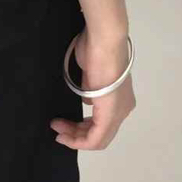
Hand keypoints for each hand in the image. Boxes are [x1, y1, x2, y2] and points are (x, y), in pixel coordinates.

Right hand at [50, 26, 135, 150]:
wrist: (104, 40)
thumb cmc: (95, 49)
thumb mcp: (91, 73)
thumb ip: (90, 90)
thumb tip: (88, 99)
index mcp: (121, 98)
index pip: (103, 124)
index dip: (82, 129)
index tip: (62, 124)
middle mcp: (124, 109)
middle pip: (101, 134)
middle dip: (76, 134)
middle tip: (57, 127)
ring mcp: (119, 113)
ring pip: (98, 138)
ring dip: (75, 137)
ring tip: (57, 128)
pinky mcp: (110, 114)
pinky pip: (96, 138)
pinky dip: (79, 140)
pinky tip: (65, 135)